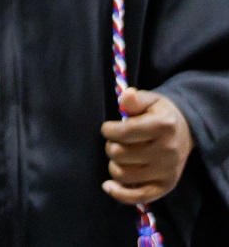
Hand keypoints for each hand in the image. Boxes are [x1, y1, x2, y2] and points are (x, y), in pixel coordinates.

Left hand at [102, 88, 192, 205]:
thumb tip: (125, 96)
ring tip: (120, 156)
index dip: (108, 130)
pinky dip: (120, 194)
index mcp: (163, 126)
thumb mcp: (149, 99)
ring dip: (113, 165)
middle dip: (110, 146)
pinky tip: (108, 186)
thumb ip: (134, 99)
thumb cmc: (159, 114)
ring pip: (123, 174)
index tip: (109, 128)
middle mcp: (167, 151)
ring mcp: (168, 171)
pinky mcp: (166, 186)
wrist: (187, 130)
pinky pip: (139, 197)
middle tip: (117, 142)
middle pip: (119, 154)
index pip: (123, 133)